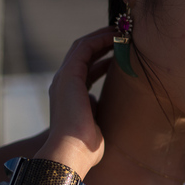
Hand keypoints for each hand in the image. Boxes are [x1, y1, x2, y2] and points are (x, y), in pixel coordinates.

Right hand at [34, 26, 114, 175]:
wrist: (72, 153)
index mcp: (68, 95)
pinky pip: (85, 48)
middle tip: (121, 36)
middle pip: (82, 53)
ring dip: (101, 36)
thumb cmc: (86, 147)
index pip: (84, 68)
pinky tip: (115, 36)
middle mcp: (63, 84)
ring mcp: (64, 78)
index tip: (119, 52)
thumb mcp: (96, 123)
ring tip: (120, 31)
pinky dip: (99, 39)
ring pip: (82, 47)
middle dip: (101, 42)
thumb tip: (105, 103)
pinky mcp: (69, 75)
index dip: (101, 58)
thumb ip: (98, 110)